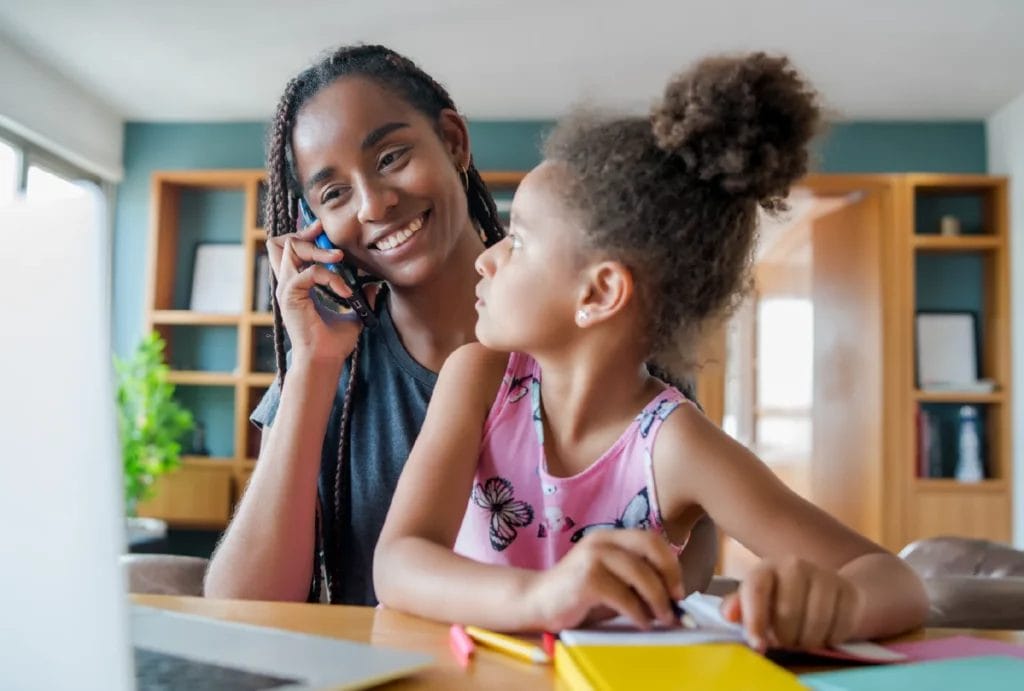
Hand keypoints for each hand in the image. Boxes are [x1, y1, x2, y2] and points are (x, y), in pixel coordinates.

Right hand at [265, 219, 378, 363]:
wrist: (325, 361)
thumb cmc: (333, 343)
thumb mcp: (352, 315)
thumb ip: (361, 298)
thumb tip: (374, 286)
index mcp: (297, 286)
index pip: (290, 250)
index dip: (304, 236)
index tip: (322, 230)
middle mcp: (288, 285)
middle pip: (283, 243)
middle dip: (306, 234)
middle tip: (325, 234)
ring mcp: (286, 290)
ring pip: (291, 249)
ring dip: (317, 250)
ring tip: (339, 259)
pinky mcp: (291, 297)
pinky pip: (309, 273)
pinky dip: (330, 277)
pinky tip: (345, 291)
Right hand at [524, 529, 684, 631]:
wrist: (536, 602)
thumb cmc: (577, 596)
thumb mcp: (611, 581)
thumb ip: (636, 580)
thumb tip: (672, 596)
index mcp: (609, 537)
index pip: (650, 539)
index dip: (670, 563)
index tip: (678, 590)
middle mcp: (601, 540)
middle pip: (649, 546)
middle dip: (669, 575)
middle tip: (676, 602)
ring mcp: (592, 557)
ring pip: (640, 573)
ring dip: (658, 599)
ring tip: (664, 618)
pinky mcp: (586, 579)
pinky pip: (624, 596)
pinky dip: (639, 612)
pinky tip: (642, 623)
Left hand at [721, 557, 864, 650]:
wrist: (825, 587)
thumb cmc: (781, 599)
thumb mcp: (757, 602)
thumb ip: (740, 608)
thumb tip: (729, 615)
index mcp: (766, 568)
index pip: (756, 590)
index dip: (755, 620)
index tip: (758, 645)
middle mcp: (794, 566)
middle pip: (787, 614)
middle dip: (784, 637)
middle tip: (783, 639)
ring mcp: (824, 576)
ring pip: (814, 625)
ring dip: (806, 641)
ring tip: (801, 637)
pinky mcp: (849, 591)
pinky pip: (839, 628)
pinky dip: (829, 639)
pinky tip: (822, 632)